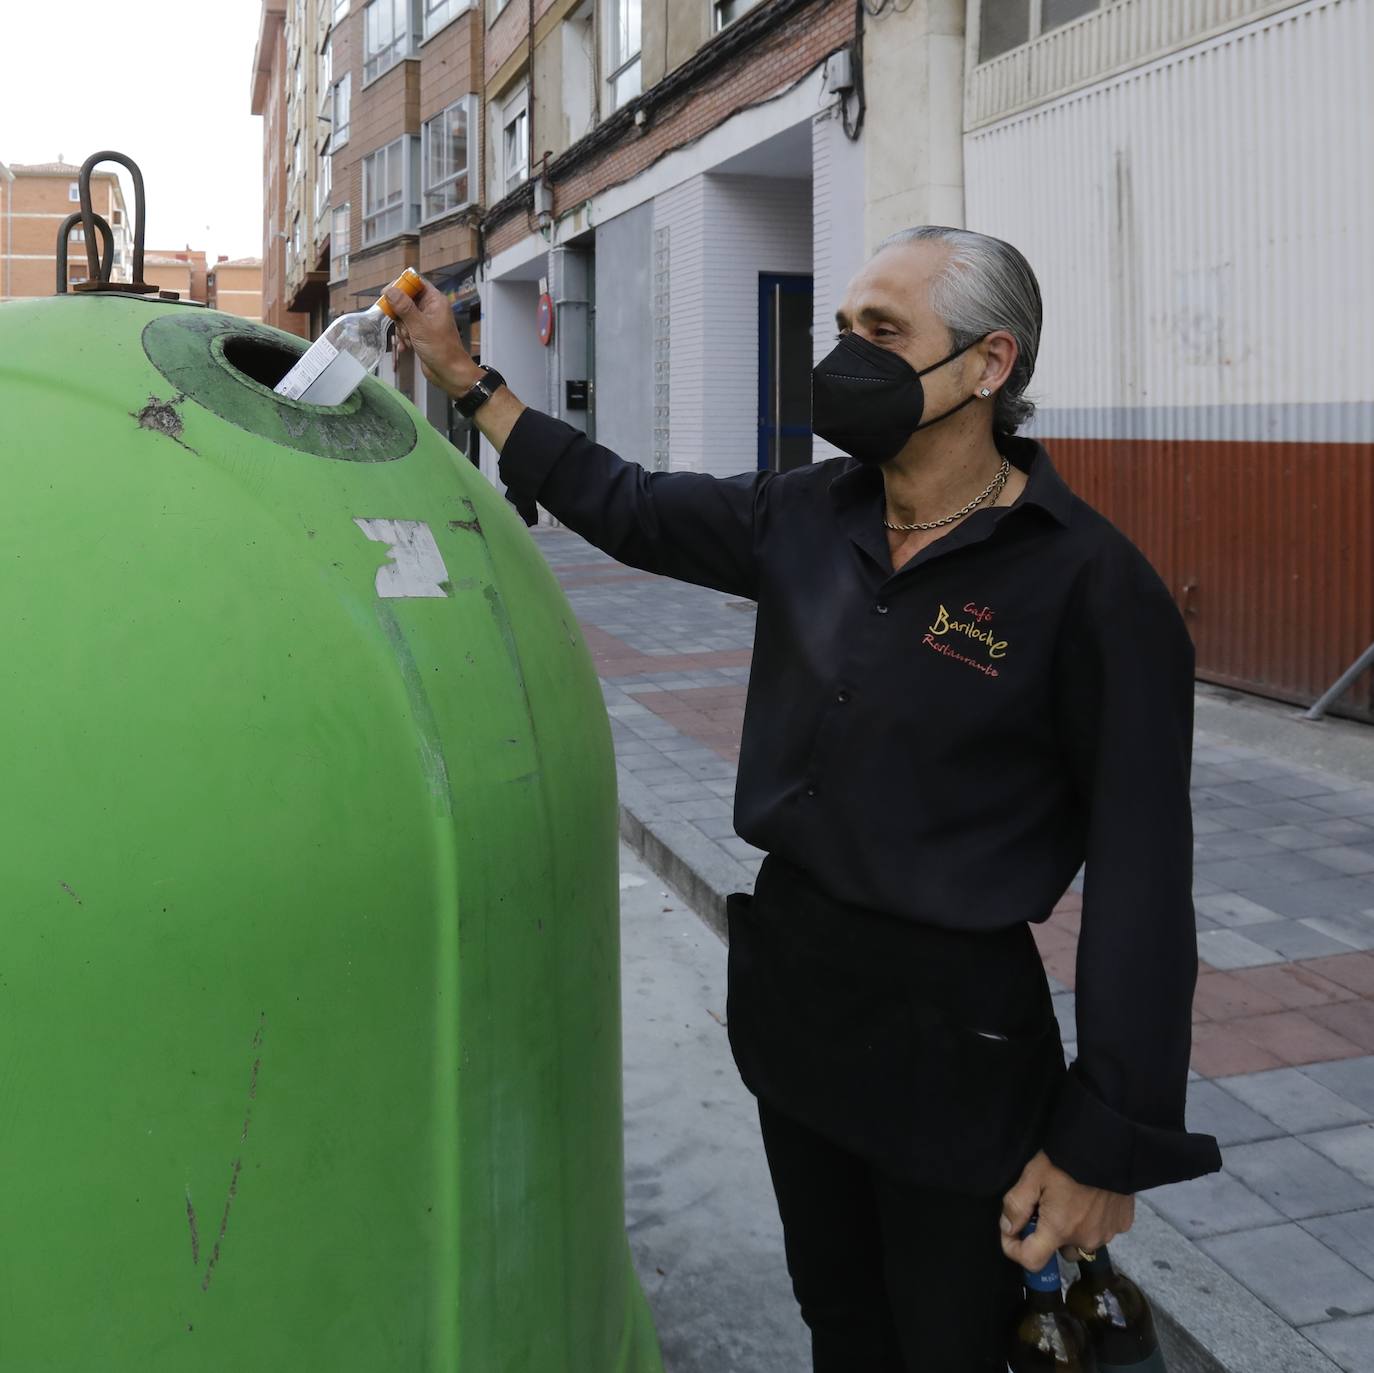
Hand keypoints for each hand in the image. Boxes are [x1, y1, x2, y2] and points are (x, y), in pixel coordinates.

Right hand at [384, 275, 480, 396]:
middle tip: (403, 326)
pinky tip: (406, 348)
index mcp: (435, 301)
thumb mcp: (419, 326)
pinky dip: (404, 338)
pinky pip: (406, 329)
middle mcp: (430, 308)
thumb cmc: (440, 349)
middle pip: (405, 300)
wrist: (450, 374)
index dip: (400, 286)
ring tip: (409, 340)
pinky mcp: (420, 334)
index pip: (415, 283)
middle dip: (400, 314)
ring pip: (403, 316)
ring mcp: (425, 321)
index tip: (386, 294)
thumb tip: (390, 290)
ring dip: (402, 329)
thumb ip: (404, 307)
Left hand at [999, 1150, 1133, 1269]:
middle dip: (1050, 1236)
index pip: (1032, 1262)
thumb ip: (1016, 1205)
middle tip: (1047, 1207)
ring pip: (1083, 1242)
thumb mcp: (1033, 1175)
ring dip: (1074, 1230)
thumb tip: (1008, 1228)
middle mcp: (1085, 1239)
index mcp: (1059, 1230)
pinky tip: (1093, 1199)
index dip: (1015, 1250)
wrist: (1110, 1144)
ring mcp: (1107, 1233)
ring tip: (1072, 1201)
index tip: (1012, 1234)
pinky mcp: (1123, 1224)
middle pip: (1060, 1252)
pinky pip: (1103, 1230)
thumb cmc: (1067, 1159)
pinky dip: (1095, 1221)